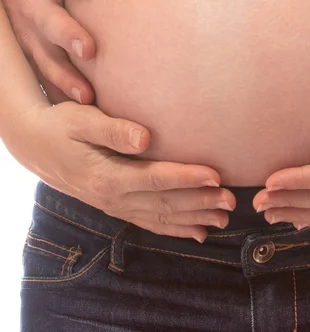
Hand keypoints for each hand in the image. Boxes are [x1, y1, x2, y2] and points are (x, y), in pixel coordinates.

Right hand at [0, 0, 100, 103]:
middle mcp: (31, 3)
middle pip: (47, 20)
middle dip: (66, 34)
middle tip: (89, 47)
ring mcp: (30, 32)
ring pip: (44, 57)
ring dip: (64, 75)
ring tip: (86, 96)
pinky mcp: (34, 53)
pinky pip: (47, 75)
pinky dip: (63, 90)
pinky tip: (84, 108)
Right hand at [3, 101, 234, 241]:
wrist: (36, 145)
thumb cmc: (61, 126)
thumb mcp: (81, 120)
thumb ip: (113, 130)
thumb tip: (145, 137)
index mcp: (106, 176)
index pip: (154, 179)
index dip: (186, 178)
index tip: (215, 175)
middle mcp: (112, 197)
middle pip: (163, 203)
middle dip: (199, 202)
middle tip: (230, 200)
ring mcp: (114, 206)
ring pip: (160, 217)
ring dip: (194, 218)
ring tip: (223, 218)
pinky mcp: (117, 206)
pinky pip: (150, 223)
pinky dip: (175, 229)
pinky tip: (198, 232)